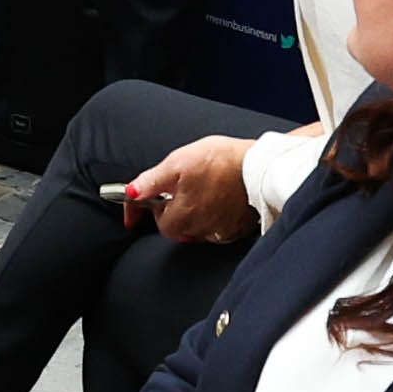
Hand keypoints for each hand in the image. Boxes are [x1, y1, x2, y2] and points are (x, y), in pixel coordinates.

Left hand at [121, 134, 259, 241]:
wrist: (263, 165)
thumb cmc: (222, 160)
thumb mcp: (178, 162)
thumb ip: (151, 182)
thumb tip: (130, 193)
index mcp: (184, 215)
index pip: (160, 224)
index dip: (147, 212)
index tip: (136, 213)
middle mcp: (202, 229)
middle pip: (178, 227)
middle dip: (174, 210)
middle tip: (181, 188)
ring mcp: (222, 231)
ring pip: (198, 229)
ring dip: (194, 215)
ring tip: (203, 190)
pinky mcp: (239, 229)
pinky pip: (219, 230)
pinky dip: (214, 218)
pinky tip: (219, 199)